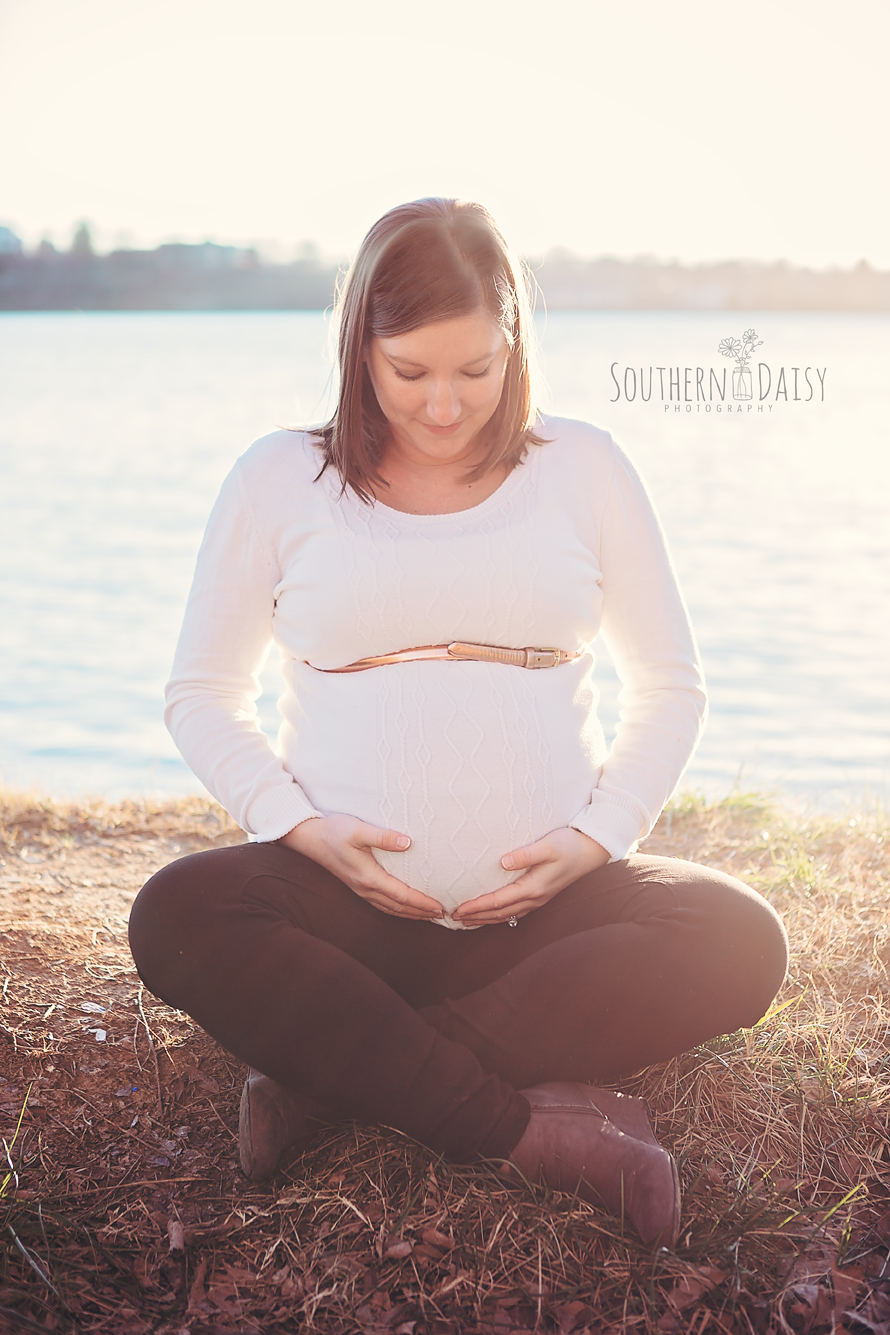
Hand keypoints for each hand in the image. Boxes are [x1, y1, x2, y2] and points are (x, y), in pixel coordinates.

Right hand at [278, 814, 442, 920]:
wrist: (309, 837)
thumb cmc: (334, 830)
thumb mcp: (358, 829)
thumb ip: (383, 836)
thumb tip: (408, 842)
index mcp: (368, 877)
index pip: (401, 896)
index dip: (422, 903)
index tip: (440, 907)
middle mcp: (365, 888)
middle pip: (398, 907)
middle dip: (421, 913)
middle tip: (443, 915)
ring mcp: (360, 889)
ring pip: (390, 908)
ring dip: (410, 913)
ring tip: (429, 915)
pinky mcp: (357, 885)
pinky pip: (382, 904)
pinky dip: (398, 908)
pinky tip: (405, 906)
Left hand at [451, 828, 609, 926]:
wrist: (591, 851)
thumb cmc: (569, 844)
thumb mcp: (548, 845)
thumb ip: (526, 854)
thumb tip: (502, 863)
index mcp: (533, 888)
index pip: (498, 901)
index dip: (476, 907)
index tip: (457, 910)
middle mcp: (534, 898)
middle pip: (499, 913)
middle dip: (475, 917)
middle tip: (452, 918)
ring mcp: (538, 899)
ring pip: (506, 915)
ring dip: (485, 919)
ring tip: (466, 920)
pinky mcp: (540, 895)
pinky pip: (514, 911)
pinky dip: (498, 915)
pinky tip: (491, 914)